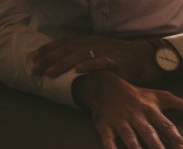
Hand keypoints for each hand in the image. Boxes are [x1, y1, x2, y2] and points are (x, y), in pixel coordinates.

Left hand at [32, 35, 161, 83]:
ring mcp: (106, 52)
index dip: (48, 49)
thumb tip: (69, 66)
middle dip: (49, 58)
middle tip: (34, 69)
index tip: (33, 57)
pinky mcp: (117, 61)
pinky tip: (77, 70)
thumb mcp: (103, 54)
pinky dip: (88, 65)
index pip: (64, 43)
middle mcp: (96, 43)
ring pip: (79, 55)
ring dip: (62, 63)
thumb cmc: (125, 60)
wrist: (149, 59)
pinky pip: (101, 62)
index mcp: (91, 41)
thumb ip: (87, 57)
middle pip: (67, 49)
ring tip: (50, 73)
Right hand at [73, 71, 182, 148]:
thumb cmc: (139, 95)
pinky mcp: (105, 125)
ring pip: (129, 135)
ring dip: (135, 148)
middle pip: (148, 132)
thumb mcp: (163, 97)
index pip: (166, 125)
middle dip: (156, 145)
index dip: (174, 138)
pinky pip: (107, 137)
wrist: (107, 86)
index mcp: (152, 110)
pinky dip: (109, 146)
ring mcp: (121, 121)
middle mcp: (137, 116)